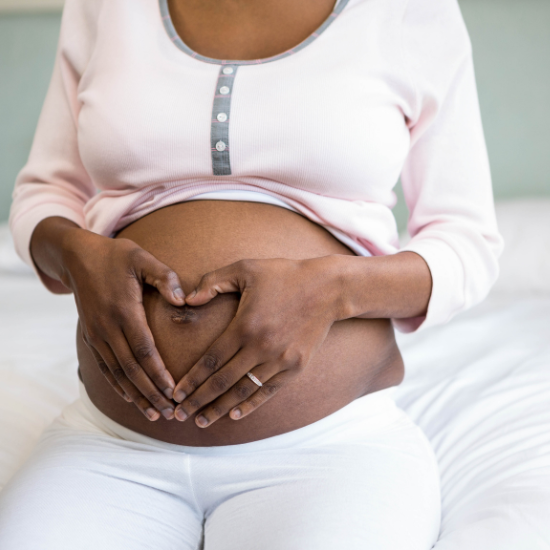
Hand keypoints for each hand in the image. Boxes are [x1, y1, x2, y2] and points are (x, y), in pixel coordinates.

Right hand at [61, 229, 185, 420]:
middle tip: (170, 413)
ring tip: (154, 414)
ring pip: (118, 373)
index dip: (159, 374)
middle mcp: (108, 327)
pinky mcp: (92, 336)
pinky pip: (105, 367)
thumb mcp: (141, 257)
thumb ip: (164, 276)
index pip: (144, 350)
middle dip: (151, 393)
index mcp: (124, 310)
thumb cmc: (115, 256)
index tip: (174, 392)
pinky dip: (118, 386)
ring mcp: (97, 334)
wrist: (78, 257)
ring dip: (136, 396)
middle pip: (131, 369)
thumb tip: (183, 299)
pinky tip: (130, 399)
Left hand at [172, 256, 346, 426]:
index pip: (211, 360)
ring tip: (202, 421)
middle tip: (179, 415)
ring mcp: (280, 359)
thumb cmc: (284, 274)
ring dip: (221, 408)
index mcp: (244, 325)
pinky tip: (235, 415)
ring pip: (244, 391)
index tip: (176, 394)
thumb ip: (213, 282)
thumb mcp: (246, 268)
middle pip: (222, 382)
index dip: (191, 380)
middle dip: (198, 400)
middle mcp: (260, 347)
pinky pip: (268, 391)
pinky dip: (251, 405)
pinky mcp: (296, 366)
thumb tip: (187, 299)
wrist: (327, 288)